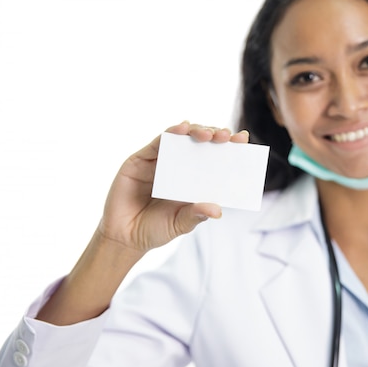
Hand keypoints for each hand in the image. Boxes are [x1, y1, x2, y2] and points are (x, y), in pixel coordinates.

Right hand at [97, 121, 249, 258]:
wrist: (124, 237)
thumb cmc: (155, 229)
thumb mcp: (180, 225)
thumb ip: (196, 215)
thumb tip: (217, 210)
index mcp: (194, 180)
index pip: (215, 158)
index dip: (229, 147)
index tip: (243, 140)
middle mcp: (179, 166)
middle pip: (200, 143)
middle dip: (215, 136)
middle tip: (226, 136)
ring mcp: (160, 161)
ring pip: (181, 138)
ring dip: (196, 131)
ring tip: (208, 134)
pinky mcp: (140, 159)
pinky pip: (158, 142)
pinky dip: (171, 133)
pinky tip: (182, 129)